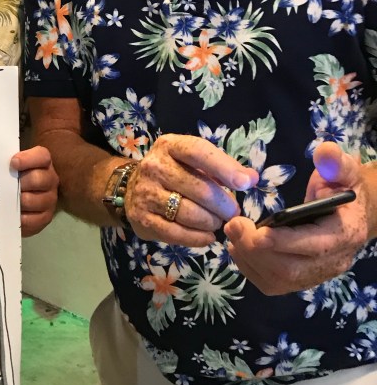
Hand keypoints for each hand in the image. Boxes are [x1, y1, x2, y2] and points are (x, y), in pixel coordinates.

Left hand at [11, 146, 58, 236]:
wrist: (23, 197)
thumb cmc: (15, 176)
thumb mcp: (12, 165)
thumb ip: (7, 160)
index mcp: (44, 163)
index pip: (42, 157)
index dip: (28, 159)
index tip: (12, 163)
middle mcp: (51, 179)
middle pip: (37, 179)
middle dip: (19, 183)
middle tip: (7, 186)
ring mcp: (50, 199)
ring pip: (33, 200)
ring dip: (17, 202)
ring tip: (8, 201)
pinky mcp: (46, 217)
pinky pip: (33, 220)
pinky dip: (21, 218)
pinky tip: (13, 215)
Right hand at [126, 134, 257, 245]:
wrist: (132, 188)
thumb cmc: (173, 172)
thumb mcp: (193, 161)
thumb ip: (222, 168)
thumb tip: (251, 178)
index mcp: (169, 146)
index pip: (198, 152)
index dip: (224, 168)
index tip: (245, 184)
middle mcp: (154, 166)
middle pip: (199, 189)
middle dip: (224, 205)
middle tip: (233, 212)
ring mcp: (145, 193)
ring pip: (189, 214)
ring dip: (211, 222)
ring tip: (217, 222)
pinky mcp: (142, 218)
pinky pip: (176, 234)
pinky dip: (198, 238)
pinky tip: (207, 236)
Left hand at [224, 141, 371, 294]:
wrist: (352, 214)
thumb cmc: (344, 189)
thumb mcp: (344, 171)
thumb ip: (335, 163)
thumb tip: (325, 152)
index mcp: (345, 234)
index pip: (314, 246)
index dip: (282, 240)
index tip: (253, 227)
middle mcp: (332, 262)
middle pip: (290, 269)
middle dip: (255, 249)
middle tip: (233, 224)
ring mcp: (317, 275)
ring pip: (278, 280)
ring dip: (248, 258)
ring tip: (234, 232)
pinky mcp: (302, 281)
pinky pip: (272, 284)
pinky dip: (250, 266)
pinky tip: (240, 246)